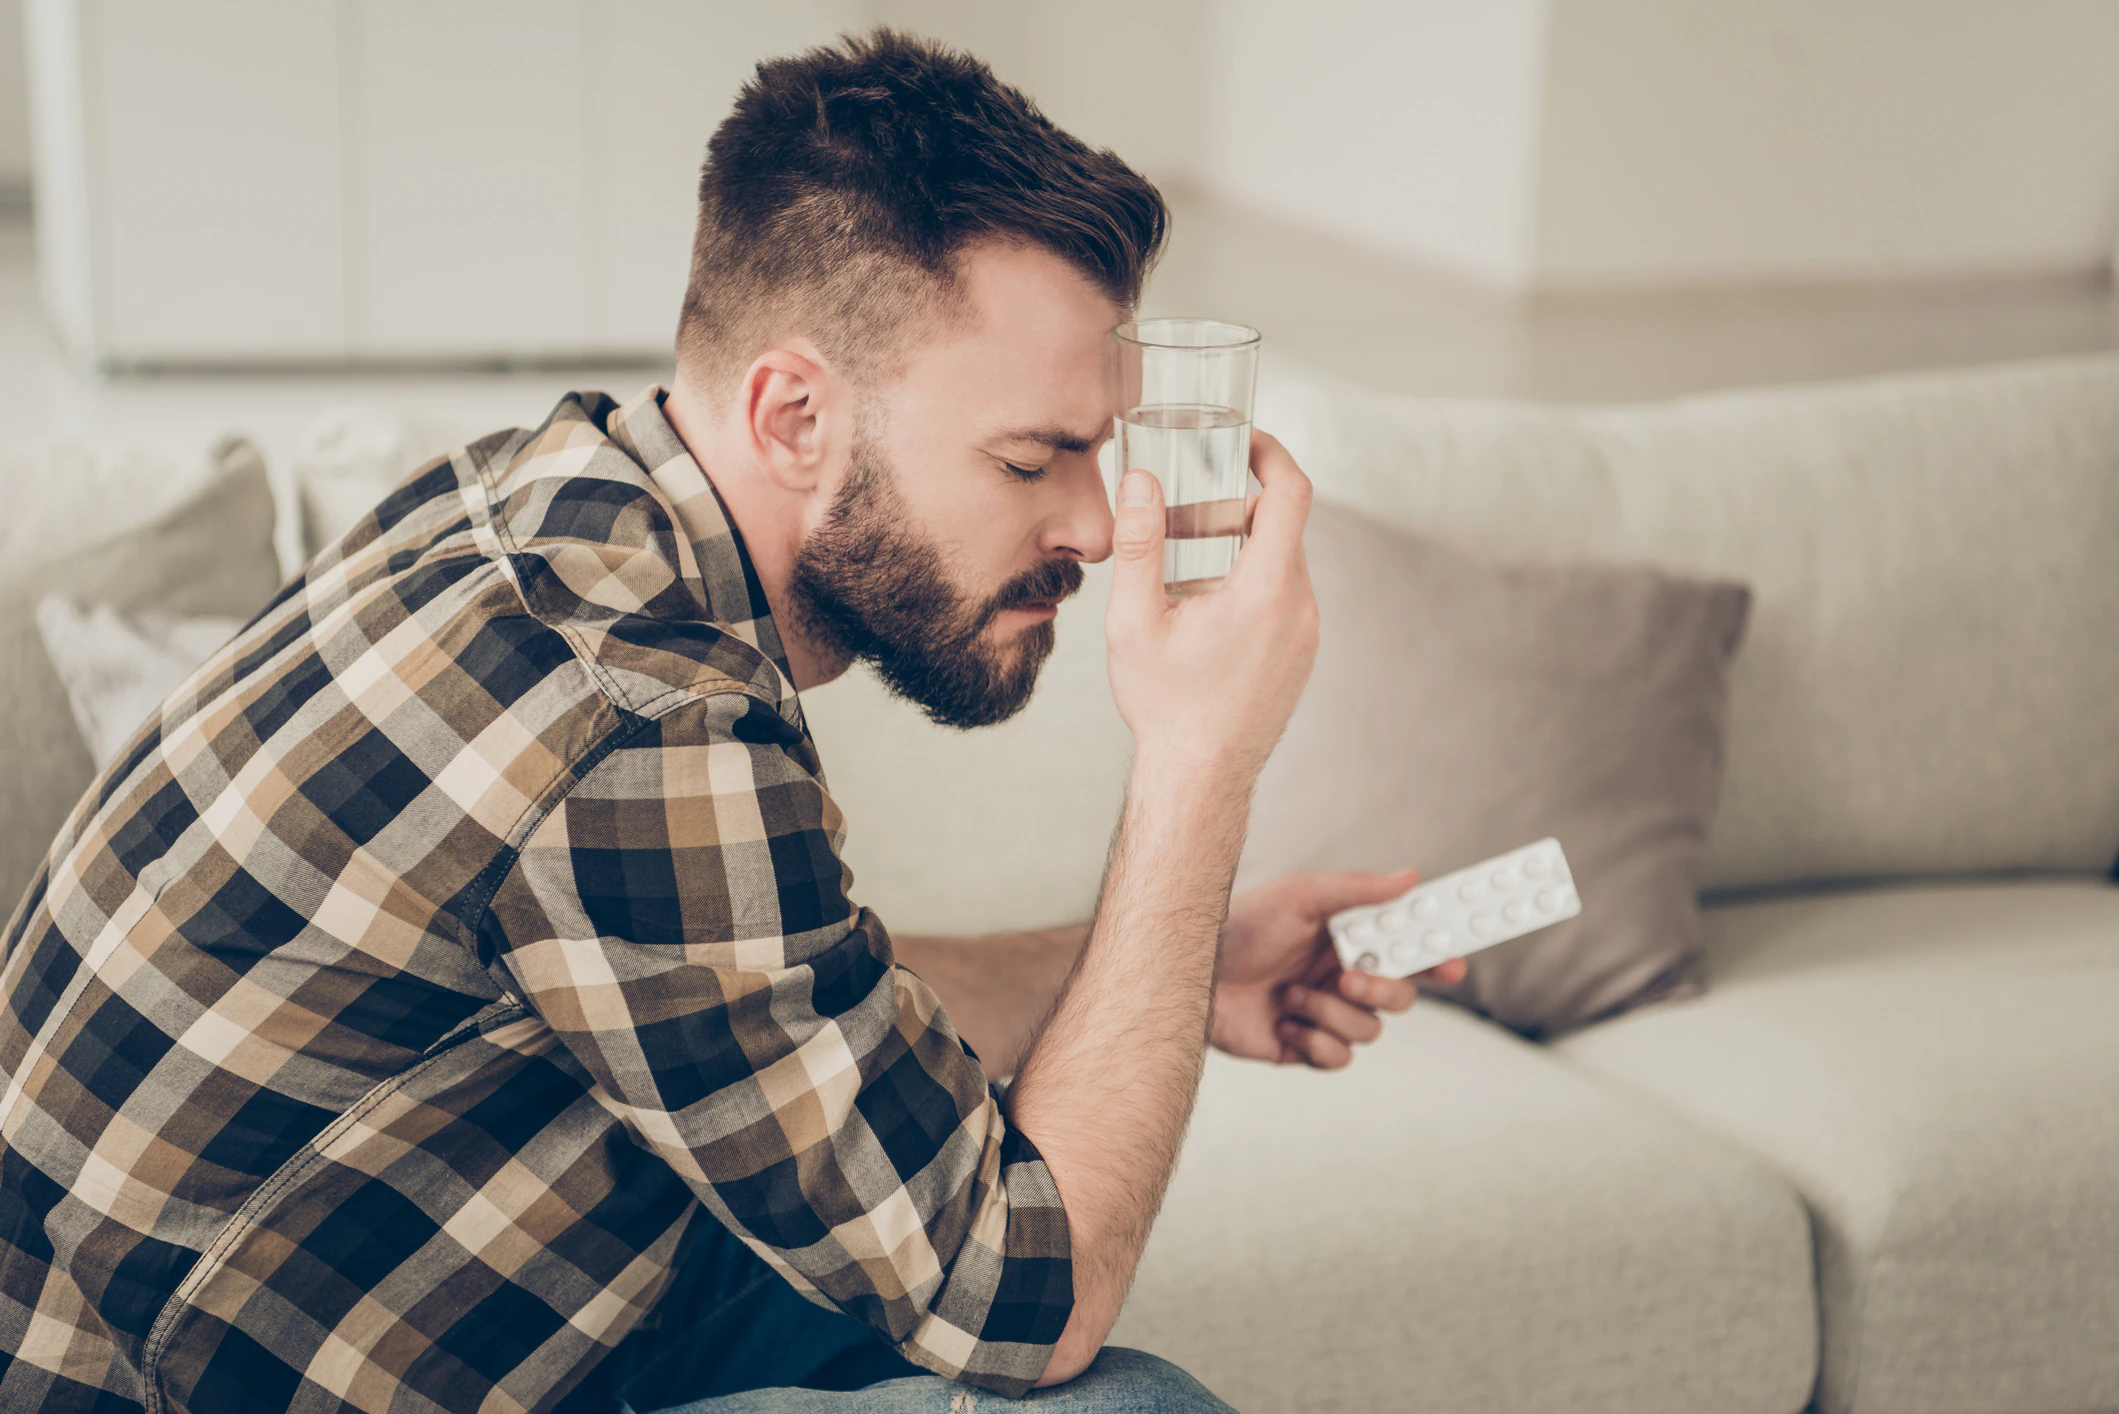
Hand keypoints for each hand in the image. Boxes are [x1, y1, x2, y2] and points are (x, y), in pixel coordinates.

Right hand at [1104, 430, 1318, 777]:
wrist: (1199, 777)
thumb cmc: (1166, 705)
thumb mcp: (1135, 620)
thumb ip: (1138, 543)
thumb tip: (1138, 481)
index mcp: (1265, 589)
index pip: (1291, 493)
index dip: (1271, 453)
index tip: (1243, 440)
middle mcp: (1299, 607)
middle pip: (1282, 527)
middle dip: (1236, 507)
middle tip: (1184, 513)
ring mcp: (1307, 635)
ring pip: (1283, 564)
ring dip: (1241, 549)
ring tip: (1186, 569)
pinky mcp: (1302, 656)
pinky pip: (1285, 598)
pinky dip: (1252, 585)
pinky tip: (1205, 611)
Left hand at [1210, 869, 1468, 1068]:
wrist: (1191, 972)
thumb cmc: (1241, 925)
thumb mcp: (1299, 896)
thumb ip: (1358, 890)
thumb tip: (1410, 877)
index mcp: (1348, 942)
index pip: (1407, 952)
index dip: (1437, 959)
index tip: (1454, 965)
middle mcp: (1342, 979)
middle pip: (1400, 997)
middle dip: (1383, 989)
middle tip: (1348, 976)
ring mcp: (1324, 1016)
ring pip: (1369, 1030)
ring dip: (1331, 1012)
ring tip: (1290, 995)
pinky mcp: (1303, 1048)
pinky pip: (1338, 1058)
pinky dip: (1314, 1041)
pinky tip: (1283, 1022)